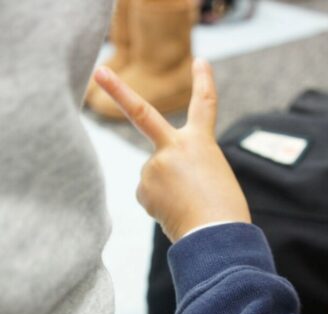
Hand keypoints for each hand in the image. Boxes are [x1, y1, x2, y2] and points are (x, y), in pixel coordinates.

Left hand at [94, 59, 251, 242]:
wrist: (217, 236)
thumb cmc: (224, 210)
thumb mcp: (215, 177)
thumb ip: (188, 165)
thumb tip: (157, 175)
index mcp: (201, 142)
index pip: (204, 105)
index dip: (203, 82)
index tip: (200, 61)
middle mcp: (174, 147)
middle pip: (141, 113)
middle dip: (119, 90)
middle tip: (100, 71)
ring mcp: (155, 166)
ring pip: (154, 174)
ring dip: (166, 190)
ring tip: (187, 206)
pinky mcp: (143, 188)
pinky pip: (149, 193)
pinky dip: (160, 203)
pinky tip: (175, 213)